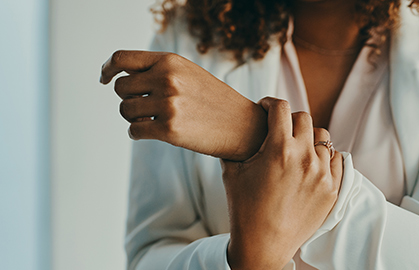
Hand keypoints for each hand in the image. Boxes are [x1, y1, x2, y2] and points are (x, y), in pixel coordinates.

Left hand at [100, 50, 266, 160]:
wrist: (243, 125)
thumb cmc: (214, 101)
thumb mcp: (188, 74)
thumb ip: (158, 71)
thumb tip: (121, 78)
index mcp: (170, 61)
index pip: (122, 59)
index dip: (107, 69)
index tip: (104, 79)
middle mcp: (167, 78)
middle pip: (120, 88)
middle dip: (128, 99)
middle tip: (144, 107)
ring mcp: (168, 104)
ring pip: (124, 110)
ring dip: (133, 118)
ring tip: (153, 120)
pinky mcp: (169, 129)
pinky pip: (134, 131)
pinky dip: (137, 133)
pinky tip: (152, 133)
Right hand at [221, 97, 342, 268]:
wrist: (263, 245)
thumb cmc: (243, 209)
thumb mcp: (232, 172)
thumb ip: (235, 145)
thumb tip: (235, 129)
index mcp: (278, 149)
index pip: (281, 108)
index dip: (270, 103)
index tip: (266, 108)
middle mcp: (304, 157)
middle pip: (304, 118)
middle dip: (289, 119)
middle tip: (280, 129)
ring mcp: (322, 174)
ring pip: (322, 137)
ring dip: (308, 137)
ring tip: (297, 148)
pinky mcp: (332, 189)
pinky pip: (336, 158)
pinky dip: (324, 156)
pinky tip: (311, 163)